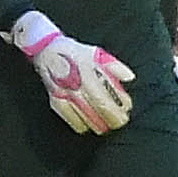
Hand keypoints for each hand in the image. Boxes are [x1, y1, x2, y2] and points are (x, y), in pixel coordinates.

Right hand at [9, 11, 135, 134]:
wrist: (47, 51)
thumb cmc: (75, 53)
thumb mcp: (98, 54)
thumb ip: (115, 66)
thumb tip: (130, 78)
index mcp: (89, 72)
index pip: (108, 95)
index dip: (120, 106)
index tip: (127, 109)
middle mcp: (77, 85)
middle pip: (100, 109)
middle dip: (113, 118)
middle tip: (120, 121)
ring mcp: (65, 94)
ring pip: (86, 118)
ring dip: (100, 124)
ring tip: (108, 125)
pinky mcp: (55, 101)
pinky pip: (71, 120)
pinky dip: (82, 125)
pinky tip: (89, 125)